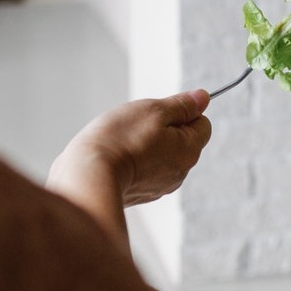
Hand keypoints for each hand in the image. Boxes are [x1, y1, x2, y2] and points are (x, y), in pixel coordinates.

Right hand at [47, 90, 212, 247]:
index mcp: (190, 151)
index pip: (202, 123)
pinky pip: (144, 168)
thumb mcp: (155, 110)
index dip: (182, 112)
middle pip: (182, 139)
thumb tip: (203, 97)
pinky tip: (117, 156)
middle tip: (139, 126)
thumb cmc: (120, 139)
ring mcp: (160, 186)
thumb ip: (182, 105)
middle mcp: (180, 172)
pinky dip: (134, 160)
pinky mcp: (140, 193)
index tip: (158, 113)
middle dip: (164, 128)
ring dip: (148, 143)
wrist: (87, 176)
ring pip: (161, 153)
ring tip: (124, 141)